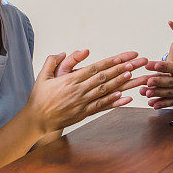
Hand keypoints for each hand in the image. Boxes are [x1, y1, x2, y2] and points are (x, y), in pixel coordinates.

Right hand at [25, 50, 147, 133]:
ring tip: (134, 76)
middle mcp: (78, 91)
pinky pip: (101, 106)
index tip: (122, 58)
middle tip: (135, 63)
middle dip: (121, 69)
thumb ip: (53, 61)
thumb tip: (64, 52)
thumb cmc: (40, 97)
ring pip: (105, 91)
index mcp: (70, 80)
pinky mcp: (83, 113)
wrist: (36, 120)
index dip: (109, 63)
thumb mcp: (43, 76)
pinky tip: (124, 97)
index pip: (94, 69)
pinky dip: (113, 102)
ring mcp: (82, 103)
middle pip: (103, 78)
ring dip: (120, 83)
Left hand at [139, 38, 172, 110]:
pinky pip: (172, 103)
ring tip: (145, 92)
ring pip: (169, 94)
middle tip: (146, 80)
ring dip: (156, 93)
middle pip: (170, 82)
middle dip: (157, 81)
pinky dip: (162, 104)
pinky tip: (153, 104)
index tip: (153, 64)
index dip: (164, 66)